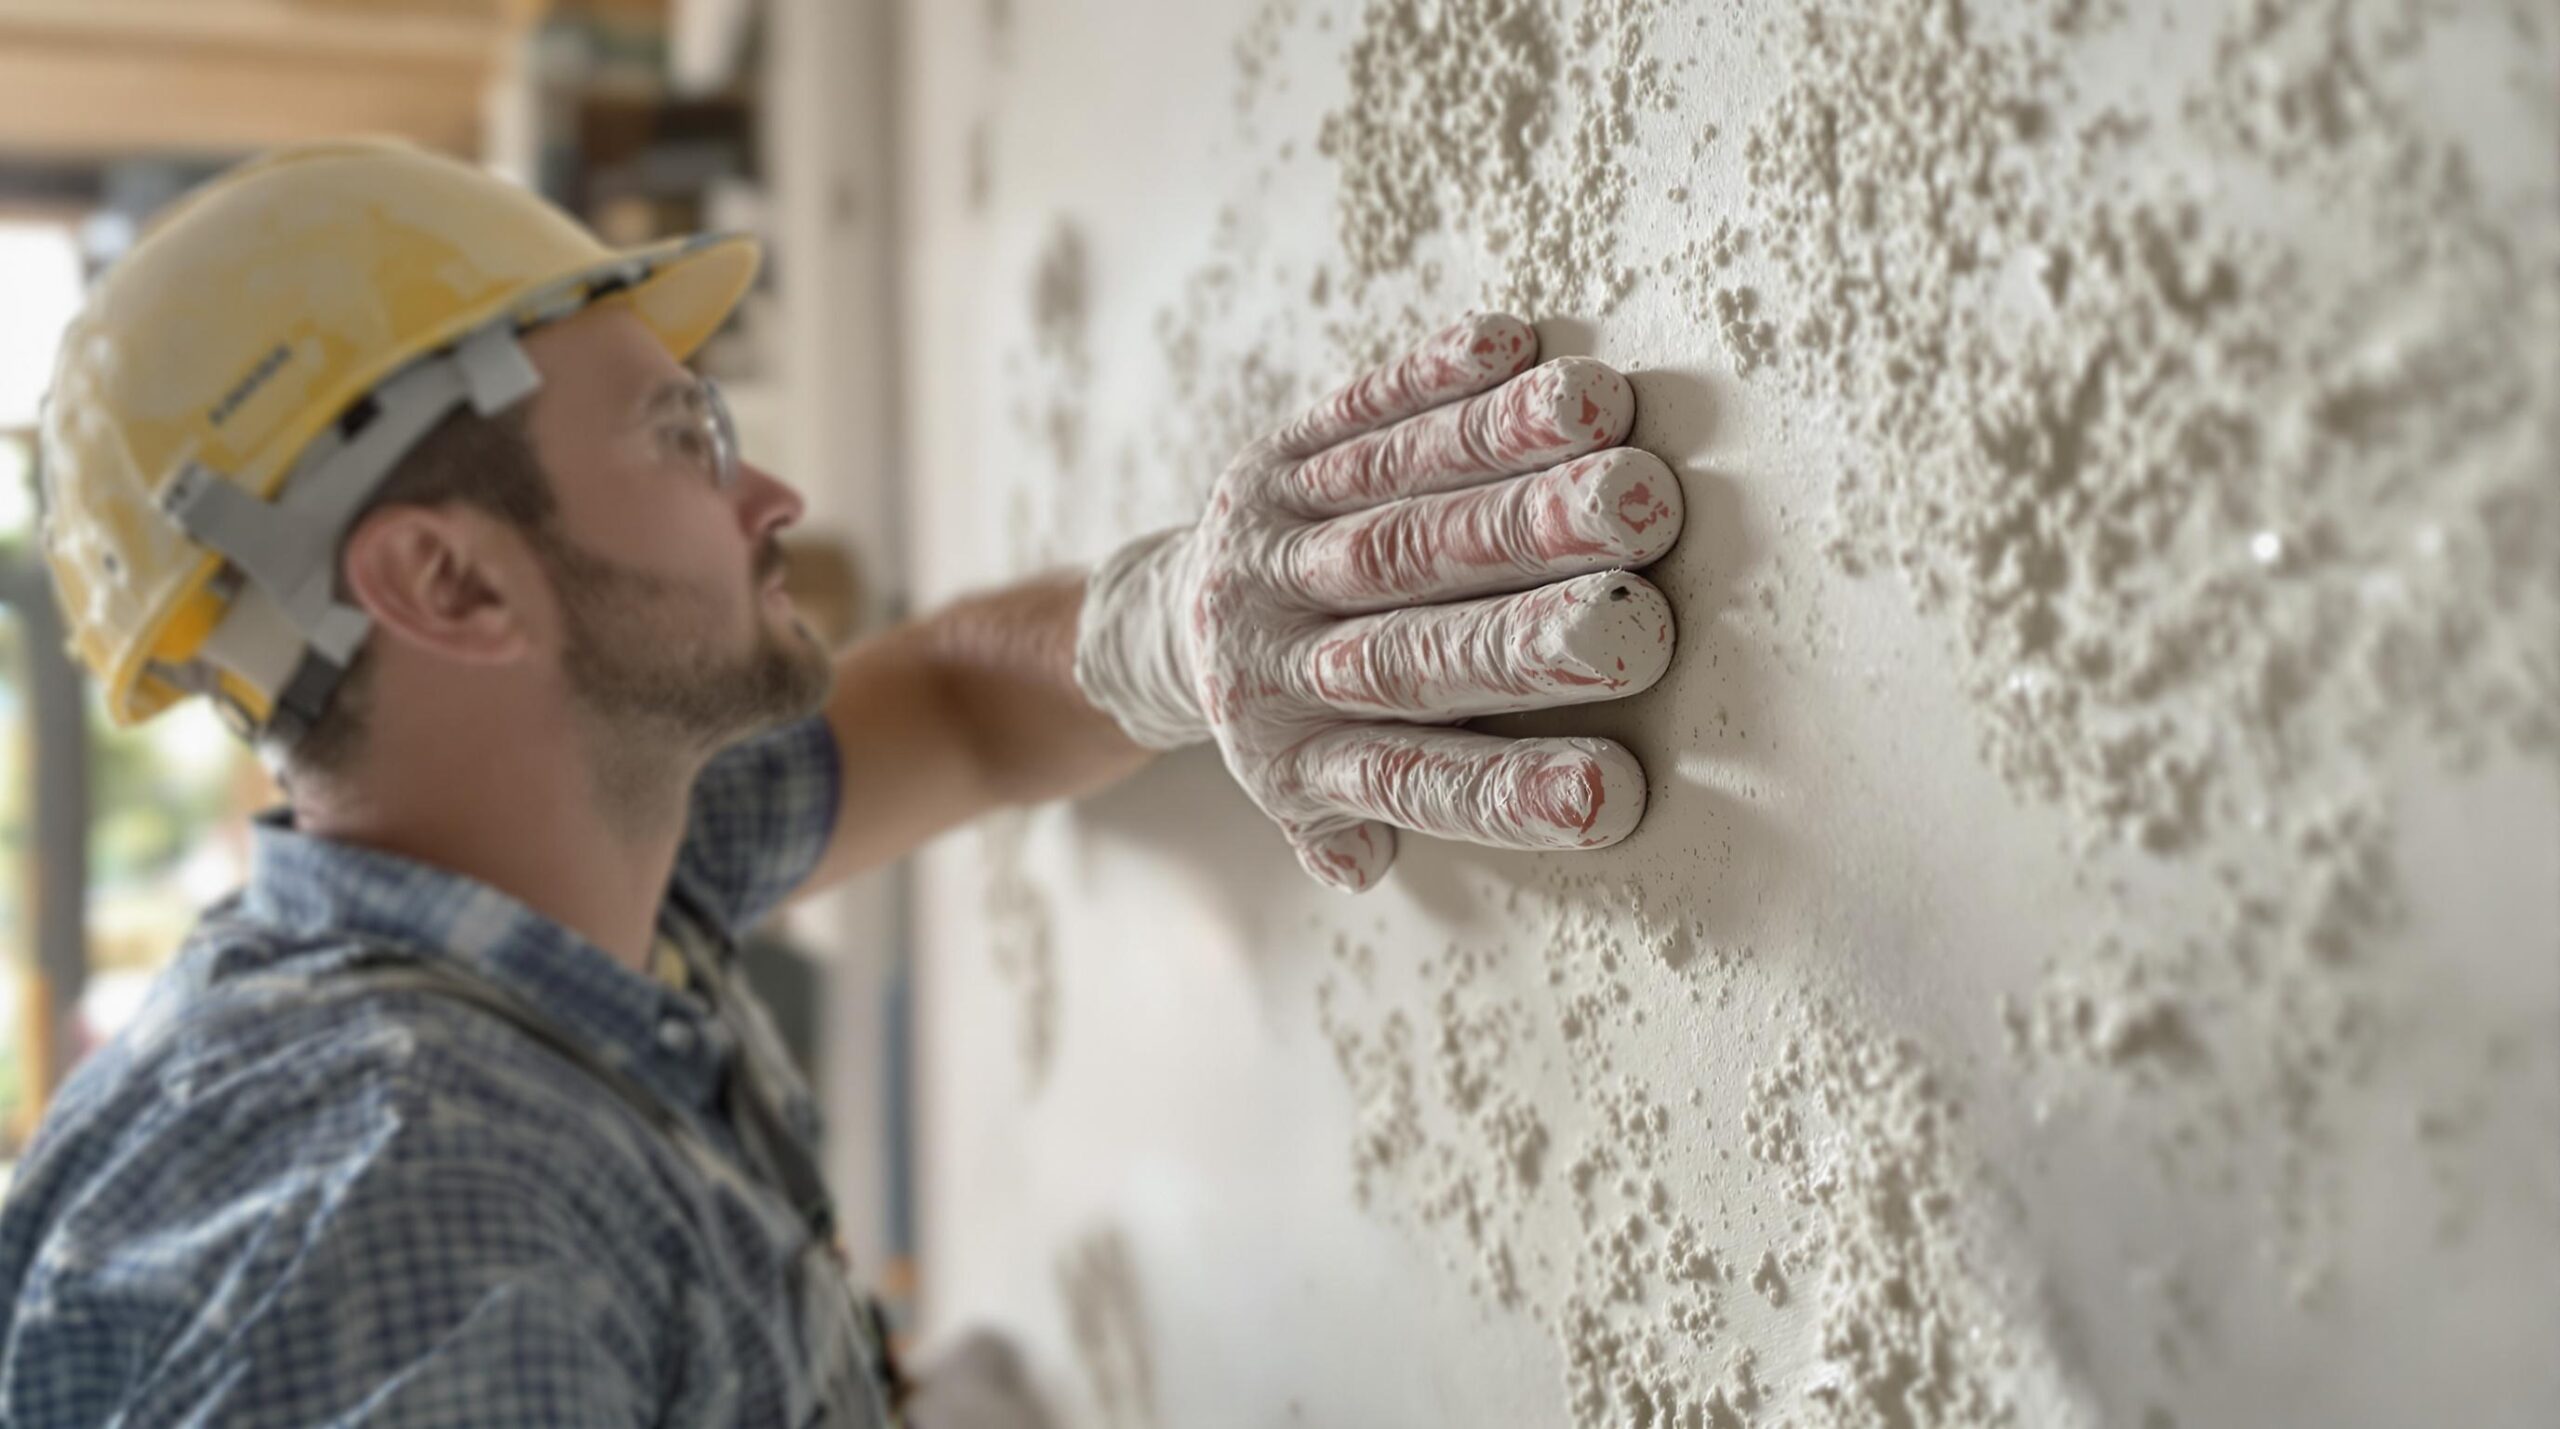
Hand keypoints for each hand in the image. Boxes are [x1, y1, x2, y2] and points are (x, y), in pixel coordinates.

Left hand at [1074, 313, 1681, 890]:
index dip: (1511, 792)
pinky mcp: (1277, 453)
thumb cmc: (1299, 718)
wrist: (1165, 620)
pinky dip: (1438, 379)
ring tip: (1625, 468)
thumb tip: (1363, 861)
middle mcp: (1278, 653)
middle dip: (1526, 636)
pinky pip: (1361, 410)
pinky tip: (1523, 351)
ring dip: (1511, 487)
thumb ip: (1349, 824)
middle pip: (1411, 645)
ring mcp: (1275, 544)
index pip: (1412, 779)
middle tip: (1638, 626)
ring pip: (1398, 510)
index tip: (1616, 794)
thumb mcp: (1306, 795)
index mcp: (1296, 755)